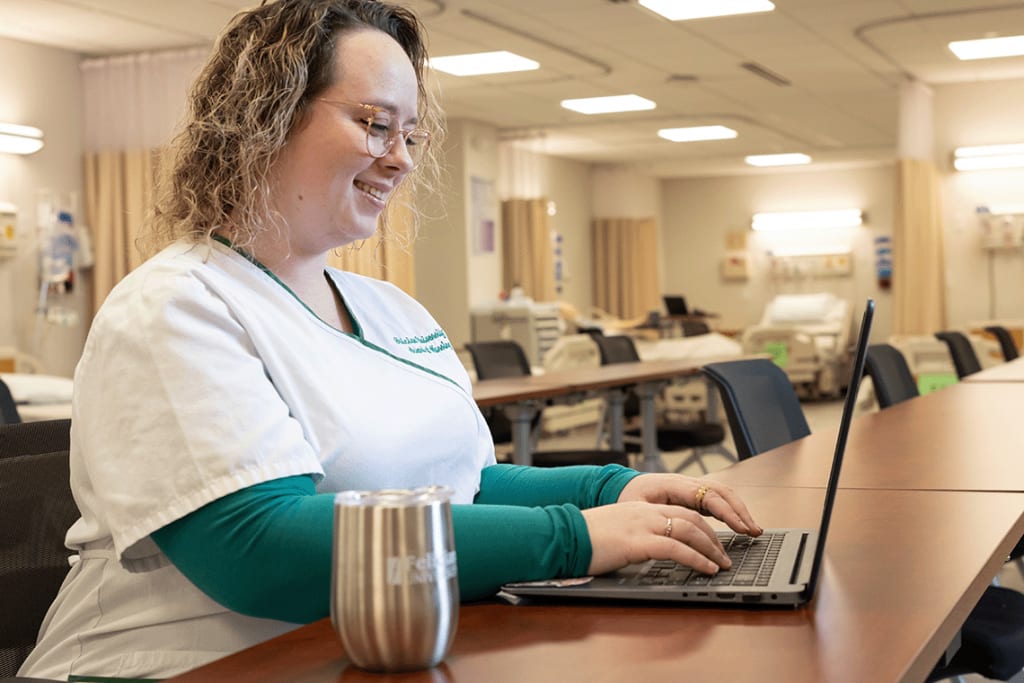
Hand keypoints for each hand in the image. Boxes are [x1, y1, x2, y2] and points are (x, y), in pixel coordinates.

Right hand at [582, 502, 730, 575]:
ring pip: (689, 530)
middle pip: (691, 518)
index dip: (702, 527)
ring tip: (722, 564)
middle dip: (713, 538)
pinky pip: (676, 549)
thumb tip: (646, 549)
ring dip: (711, 549)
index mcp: (639, 508)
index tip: (713, 542)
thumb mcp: (613, 530)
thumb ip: (633, 534)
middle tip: (724, 555)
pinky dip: (696, 559)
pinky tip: (706, 569)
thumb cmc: (582, 537)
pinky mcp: (637, 542)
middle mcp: (644, 512)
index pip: (680, 512)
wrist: (562, 535)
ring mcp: (642, 525)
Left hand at [617, 474, 761, 536]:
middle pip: (722, 493)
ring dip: (740, 511)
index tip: (741, 527)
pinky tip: (739, 525)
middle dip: (741, 512)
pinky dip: (731, 511)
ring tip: (753, 530)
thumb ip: (656, 516)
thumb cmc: (626, 497)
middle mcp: (686, 483)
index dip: (727, 512)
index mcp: (674, 485)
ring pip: (723, 495)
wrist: (619, 486)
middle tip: (754, 532)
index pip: (708, 496)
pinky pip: (717, 500)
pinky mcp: (692, 495)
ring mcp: (691, 487)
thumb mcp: (636, 508)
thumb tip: (673, 530)